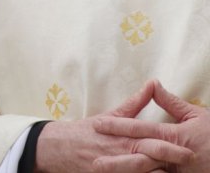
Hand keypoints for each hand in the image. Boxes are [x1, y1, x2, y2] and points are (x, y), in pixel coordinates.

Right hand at [36, 81, 193, 172]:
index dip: (170, 146)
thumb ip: (135, 103)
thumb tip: (152, 84)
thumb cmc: (87, 131)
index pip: (149, 141)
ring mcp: (112, 168)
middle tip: (188, 161)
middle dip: (168, 161)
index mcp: (122, 136)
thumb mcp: (111, 116)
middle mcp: (118, 152)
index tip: (189, 150)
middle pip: (147, 160)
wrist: (58, 147)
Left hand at [94, 81, 209, 171]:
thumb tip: (152, 84)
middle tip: (94, 163)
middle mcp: (174, 157)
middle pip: (141, 159)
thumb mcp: (196, 115)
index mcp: (174, 136)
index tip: (98, 124)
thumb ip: (170, 102)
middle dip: (117, 162)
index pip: (141, 129)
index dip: (119, 126)